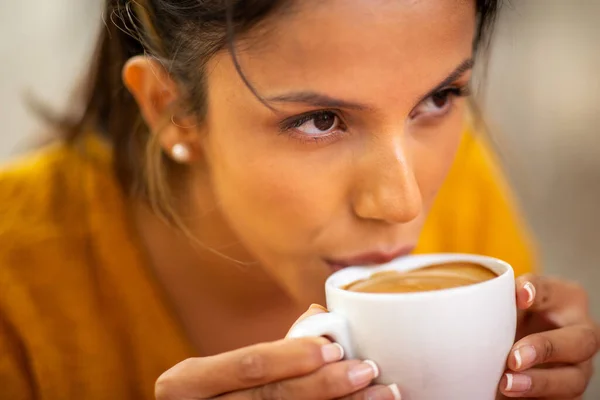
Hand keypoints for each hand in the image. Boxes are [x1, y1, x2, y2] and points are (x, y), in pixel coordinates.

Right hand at [155, 305, 399, 399]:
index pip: (249, 367)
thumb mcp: (220, 371)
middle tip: (366, 369)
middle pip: (272, 399)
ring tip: (380, 394)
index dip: (293, 357)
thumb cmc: (211, 396)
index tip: (334, 348)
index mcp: (188, 383)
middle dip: (325, 385)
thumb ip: (265, 348)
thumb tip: (318, 314)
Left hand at [498, 275, 598, 398]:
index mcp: (565, 299)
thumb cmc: (506, 319)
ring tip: (507, 384)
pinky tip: (512, 395)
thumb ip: (501, 297)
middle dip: (546, 348)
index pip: (554, 291)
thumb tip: (480, 293)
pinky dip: (536, 398)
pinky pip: (559, 399)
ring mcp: (578, 366)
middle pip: (581, 340)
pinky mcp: (567, 392)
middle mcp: (580, 332)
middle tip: (514, 357)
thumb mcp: (504, 305)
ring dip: (539, 383)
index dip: (539, 291)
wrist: (507, 352)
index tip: (520, 296)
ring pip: (573, 379)